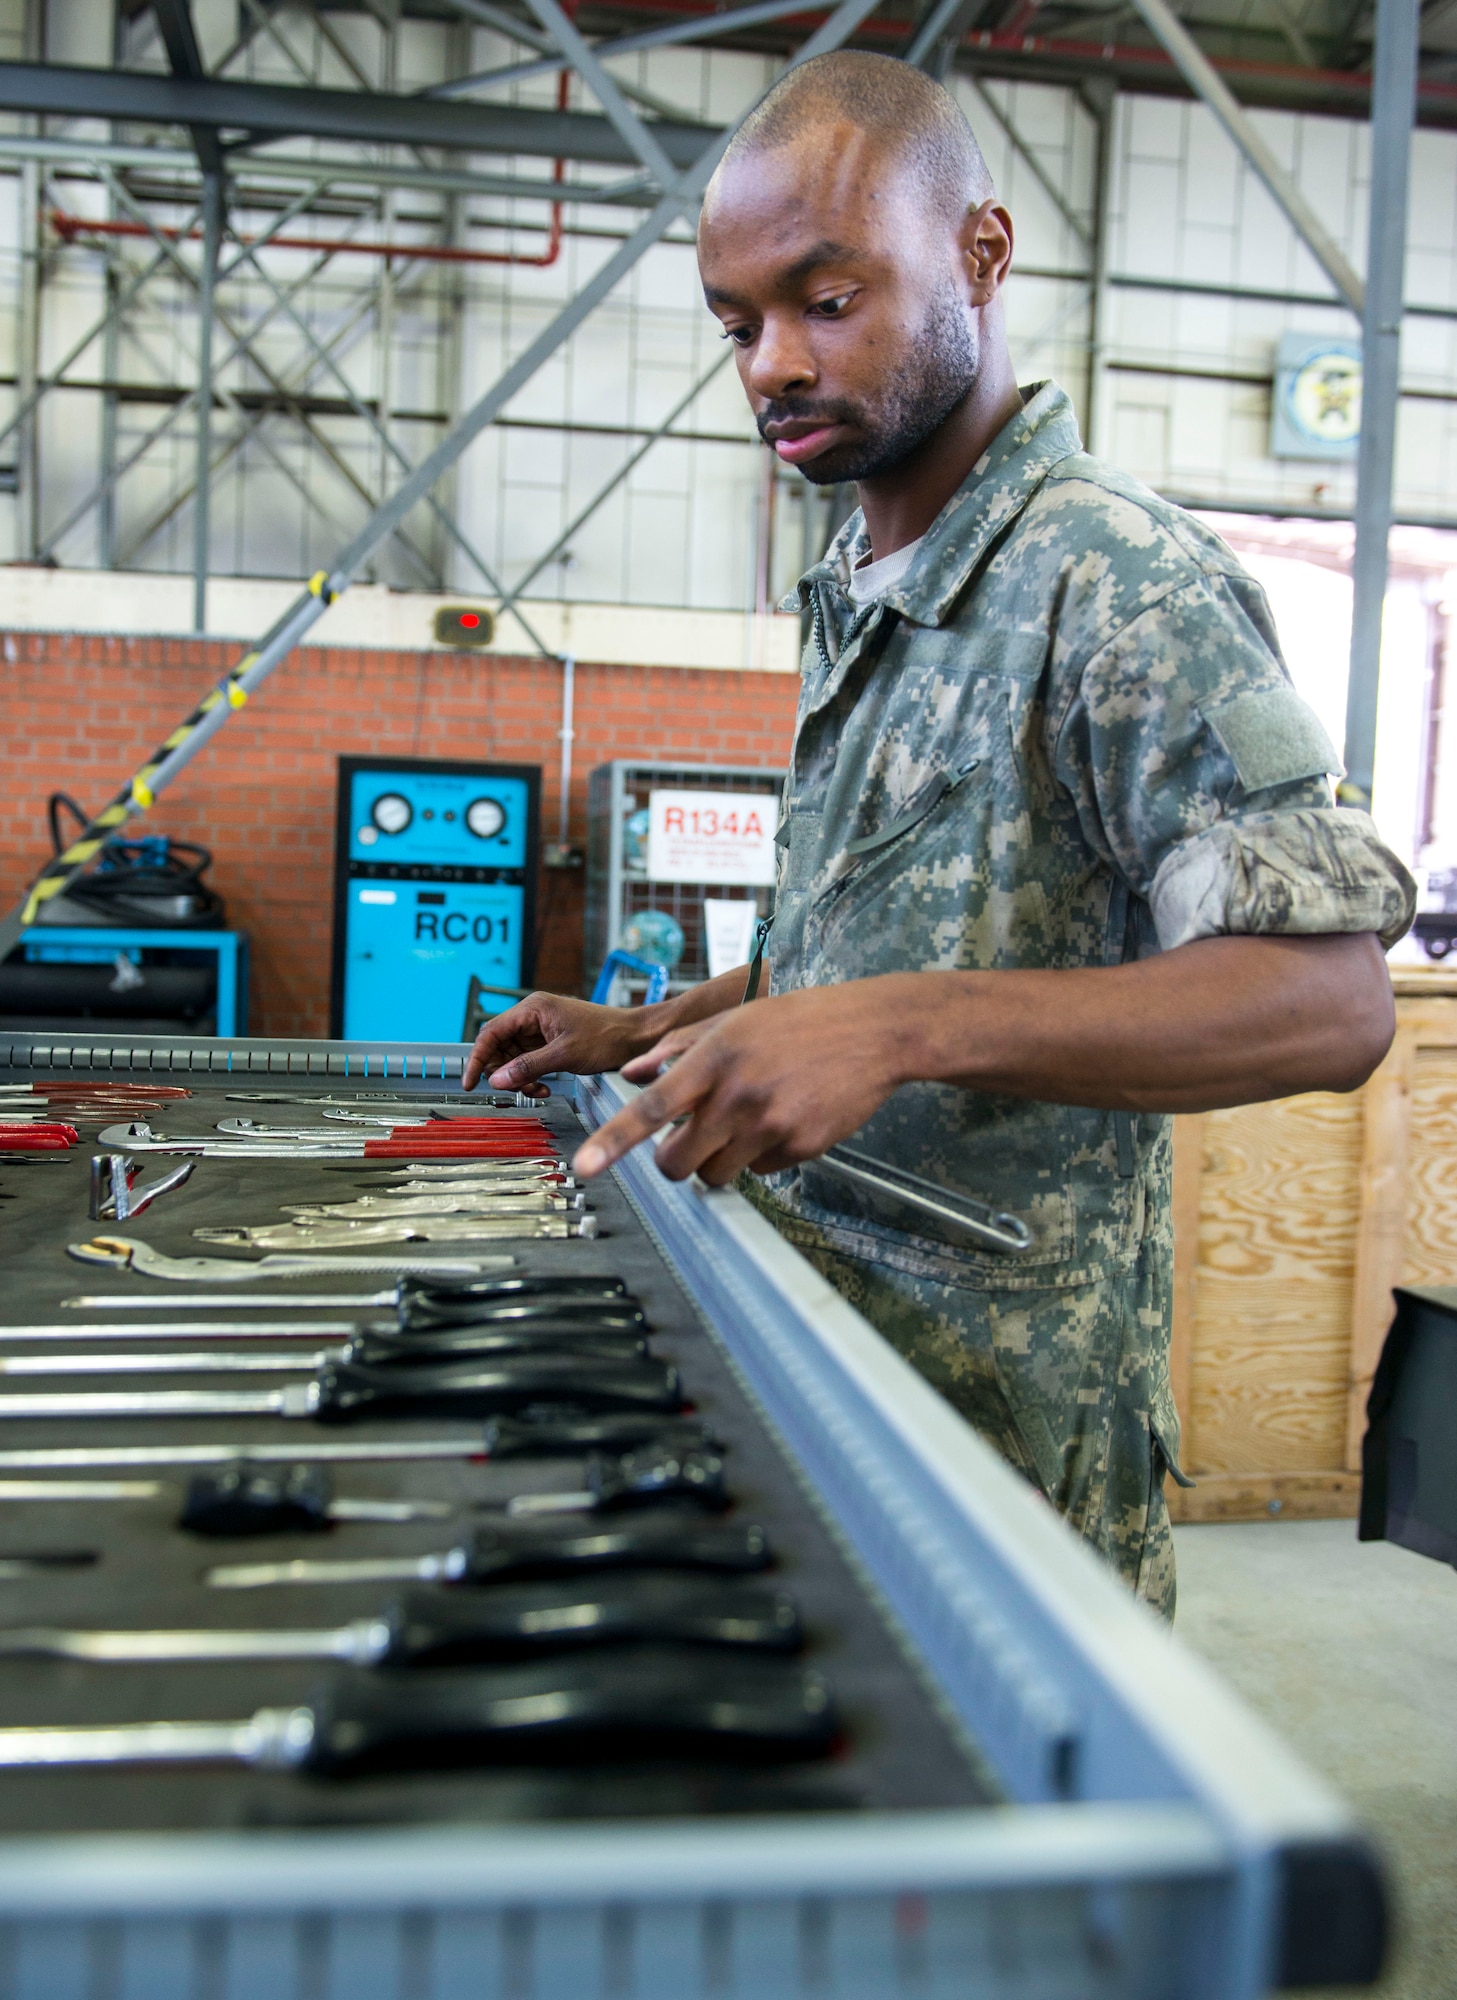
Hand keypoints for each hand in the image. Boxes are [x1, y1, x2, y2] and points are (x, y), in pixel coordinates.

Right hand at [462, 992, 661, 1096]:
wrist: (637, 1038)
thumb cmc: (607, 1037)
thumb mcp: (565, 1055)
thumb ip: (528, 1066)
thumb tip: (496, 1079)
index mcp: (533, 1008)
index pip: (491, 1032)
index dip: (477, 1058)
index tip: (470, 1081)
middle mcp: (533, 1015)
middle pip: (500, 1045)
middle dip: (503, 1071)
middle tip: (513, 1090)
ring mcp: (542, 1028)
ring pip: (514, 1057)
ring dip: (519, 1077)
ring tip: (537, 1090)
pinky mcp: (551, 1041)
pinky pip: (529, 1061)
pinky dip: (532, 1076)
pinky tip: (544, 1087)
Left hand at [572, 982, 910, 1184]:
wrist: (874, 1031)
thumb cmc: (801, 1020)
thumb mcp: (736, 1020)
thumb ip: (680, 1047)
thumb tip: (634, 1072)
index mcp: (716, 1058)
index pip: (653, 1108)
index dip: (614, 1142)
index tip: (586, 1168)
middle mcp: (739, 1095)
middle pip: (678, 1163)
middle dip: (673, 1163)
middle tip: (684, 1146)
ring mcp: (772, 1124)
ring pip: (717, 1175)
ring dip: (716, 1163)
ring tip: (741, 1126)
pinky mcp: (802, 1146)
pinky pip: (761, 1172)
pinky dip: (762, 1156)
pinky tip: (782, 1119)